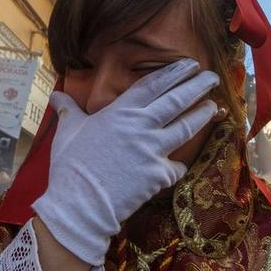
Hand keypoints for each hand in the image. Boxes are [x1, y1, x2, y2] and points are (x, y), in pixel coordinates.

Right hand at [32, 59, 218, 265]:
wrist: (79, 205)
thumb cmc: (70, 167)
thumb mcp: (68, 132)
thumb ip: (69, 110)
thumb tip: (56, 97)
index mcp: (120, 112)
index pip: (153, 85)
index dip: (173, 72)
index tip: (189, 64)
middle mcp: (141, 127)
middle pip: (177, 100)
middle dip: (198, 86)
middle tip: (213, 78)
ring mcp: (153, 150)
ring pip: (186, 128)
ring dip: (202, 115)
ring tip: (213, 107)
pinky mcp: (160, 175)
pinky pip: (177, 167)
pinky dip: (178, 166)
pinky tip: (179, 166)